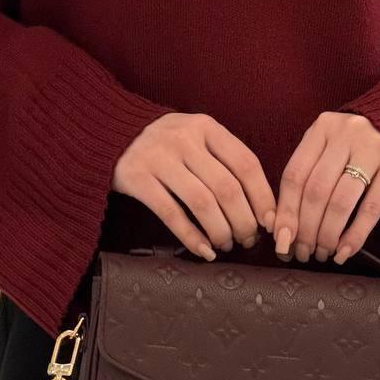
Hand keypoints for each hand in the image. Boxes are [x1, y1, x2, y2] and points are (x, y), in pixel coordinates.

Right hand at [112, 112, 276, 259]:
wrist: (110, 134)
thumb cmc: (166, 144)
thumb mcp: (196, 138)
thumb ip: (224, 161)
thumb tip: (262, 208)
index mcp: (206, 127)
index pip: (246, 164)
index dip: (262, 197)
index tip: (269, 222)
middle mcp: (184, 139)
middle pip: (227, 188)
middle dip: (243, 221)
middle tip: (247, 240)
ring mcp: (158, 158)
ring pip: (202, 202)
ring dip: (220, 231)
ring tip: (225, 245)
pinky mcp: (136, 178)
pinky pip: (171, 214)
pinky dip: (191, 236)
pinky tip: (204, 251)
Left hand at [271, 112, 379, 262]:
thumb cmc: (357, 144)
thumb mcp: (329, 146)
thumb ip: (308, 175)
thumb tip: (284, 226)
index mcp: (322, 128)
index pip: (295, 175)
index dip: (286, 212)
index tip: (281, 239)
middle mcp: (346, 135)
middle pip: (316, 191)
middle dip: (306, 229)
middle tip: (303, 253)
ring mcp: (372, 150)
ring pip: (340, 202)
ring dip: (328, 235)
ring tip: (323, 253)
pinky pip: (371, 209)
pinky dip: (355, 235)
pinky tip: (345, 252)